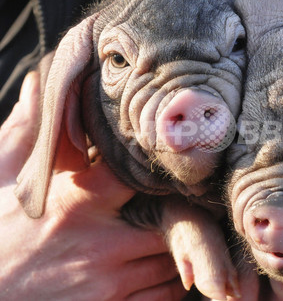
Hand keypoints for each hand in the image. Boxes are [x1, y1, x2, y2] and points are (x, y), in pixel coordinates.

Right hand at [0, 72, 186, 299]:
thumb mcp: (3, 179)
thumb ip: (27, 133)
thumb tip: (37, 83)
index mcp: (74, 203)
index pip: (137, 174)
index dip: (160, 166)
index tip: (168, 162)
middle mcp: (98, 244)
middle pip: (171, 220)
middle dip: (181, 210)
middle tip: (185, 199)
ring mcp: (106, 284)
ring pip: (173, 259)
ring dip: (179, 245)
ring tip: (173, 231)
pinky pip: (164, 297)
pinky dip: (173, 282)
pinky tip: (163, 265)